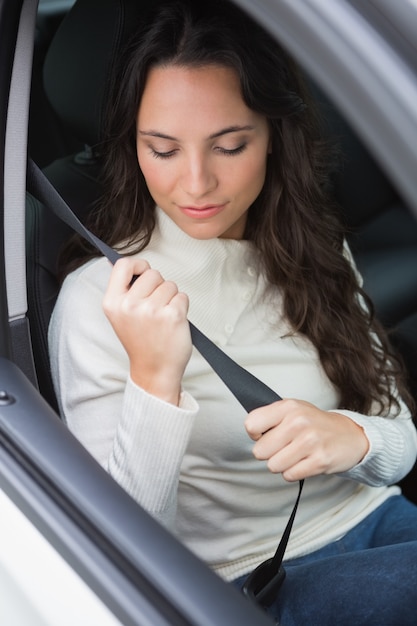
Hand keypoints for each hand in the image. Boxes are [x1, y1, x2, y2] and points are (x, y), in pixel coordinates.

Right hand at [103, 257, 191, 404]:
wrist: (154, 370)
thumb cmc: (141, 342)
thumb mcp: (121, 315)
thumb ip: (124, 290)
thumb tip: (125, 263)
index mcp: (112, 302)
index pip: (123, 265)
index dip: (137, 265)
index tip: (143, 273)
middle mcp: (130, 305)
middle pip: (152, 273)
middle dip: (158, 286)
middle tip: (155, 308)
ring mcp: (151, 310)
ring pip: (170, 284)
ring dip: (171, 297)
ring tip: (163, 317)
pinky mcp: (172, 315)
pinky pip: (182, 296)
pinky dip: (182, 307)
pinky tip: (173, 322)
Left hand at [245, 399, 369, 480]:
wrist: (349, 435)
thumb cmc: (315, 423)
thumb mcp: (293, 410)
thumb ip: (270, 417)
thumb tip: (251, 432)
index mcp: (288, 406)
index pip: (251, 424)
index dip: (255, 434)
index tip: (265, 434)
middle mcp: (298, 422)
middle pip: (260, 450)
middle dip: (269, 453)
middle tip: (283, 446)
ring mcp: (310, 441)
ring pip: (273, 465)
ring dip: (282, 464)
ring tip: (295, 454)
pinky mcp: (319, 460)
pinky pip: (289, 475)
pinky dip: (294, 472)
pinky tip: (304, 461)